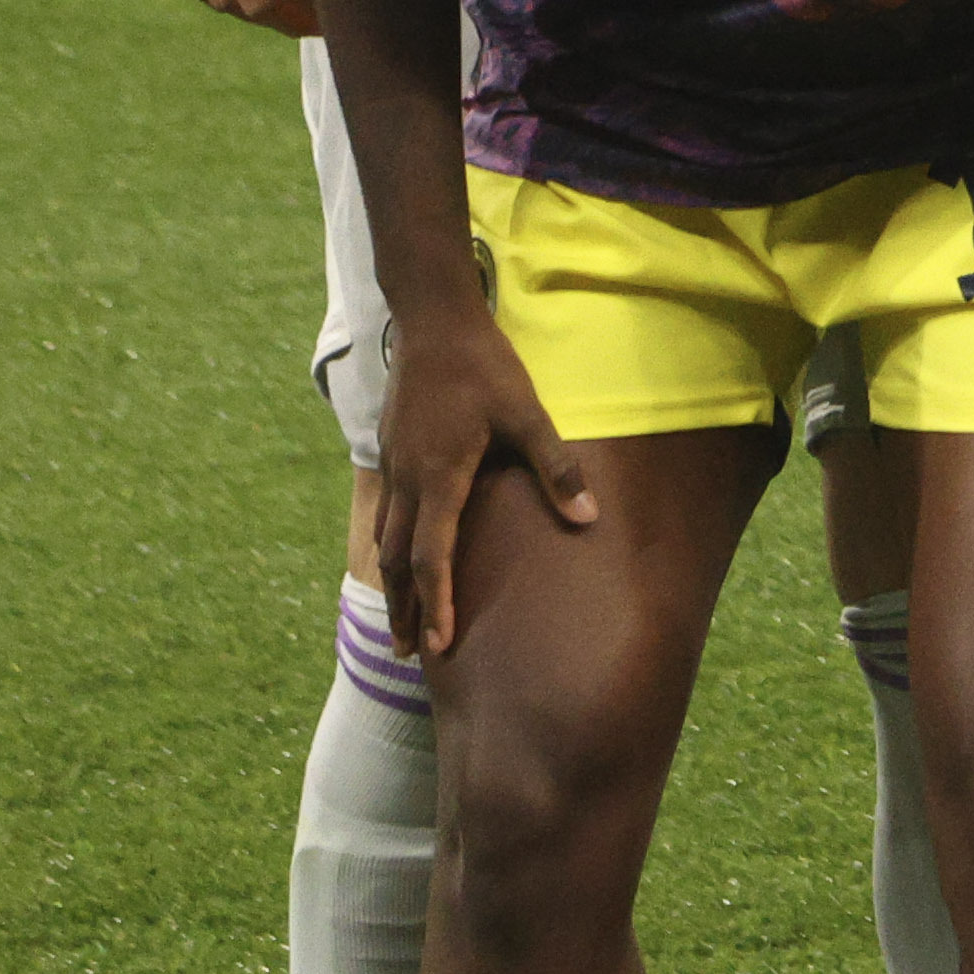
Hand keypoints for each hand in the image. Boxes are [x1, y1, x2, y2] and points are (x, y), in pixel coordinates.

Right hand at [367, 309, 592, 651]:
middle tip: (410, 653)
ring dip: (394, 584)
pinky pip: (387, 515)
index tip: (438, 644)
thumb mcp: (528, 414)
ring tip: (401, 621)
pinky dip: (390, 549)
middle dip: (404, 609)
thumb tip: (587, 517)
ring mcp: (394, 465)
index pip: (433, 558)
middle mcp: (408, 479)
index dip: (436, 604)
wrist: (432, 320)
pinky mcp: (391, 452)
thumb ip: (556, 467)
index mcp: (439, 477)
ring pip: (387, 540)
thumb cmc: (484, 365)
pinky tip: (399, 559)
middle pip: (398, 561)